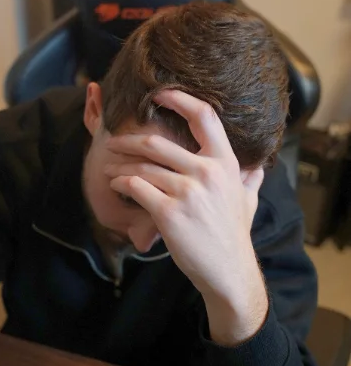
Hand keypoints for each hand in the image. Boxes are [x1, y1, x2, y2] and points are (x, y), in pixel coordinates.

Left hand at [105, 90, 267, 342]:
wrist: (228, 272)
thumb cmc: (234, 236)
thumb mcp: (248, 202)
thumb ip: (249, 179)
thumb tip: (258, 166)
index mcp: (226, 163)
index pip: (204, 117)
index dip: (179, 99)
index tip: (159, 93)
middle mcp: (208, 172)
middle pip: (158, 143)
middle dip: (129, 140)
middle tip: (113, 141)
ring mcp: (188, 192)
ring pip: (143, 167)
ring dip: (120, 165)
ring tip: (108, 167)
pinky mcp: (169, 213)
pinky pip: (137, 188)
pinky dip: (122, 183)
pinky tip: (115, 185)